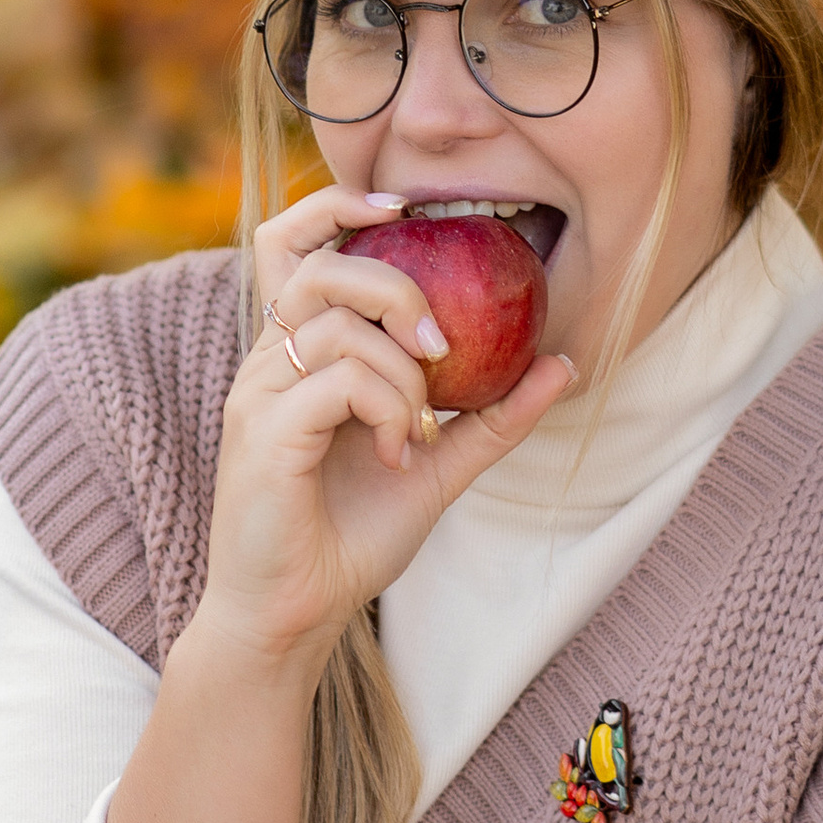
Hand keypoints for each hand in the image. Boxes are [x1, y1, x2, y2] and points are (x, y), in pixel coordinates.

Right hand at [209, 185, 574, 662]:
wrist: (295, 614)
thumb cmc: (350, 538)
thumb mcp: (437, 467)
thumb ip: (491, 416)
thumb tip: (563, 363)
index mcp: (297, 354)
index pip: (290, 243)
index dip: (336, 207)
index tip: (401, 208)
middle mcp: (268, 362)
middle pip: (321, 266)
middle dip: (398, 288)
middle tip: (442, 349)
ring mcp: (259, 394)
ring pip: (336, 323)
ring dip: (401, 368)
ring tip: (418, 424)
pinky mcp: (263, 433)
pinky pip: (338, 381)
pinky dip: (387, 407)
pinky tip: (398, 453)